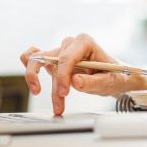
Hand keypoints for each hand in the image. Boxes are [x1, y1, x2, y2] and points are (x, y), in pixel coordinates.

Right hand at [20, 34, 146, 114]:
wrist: (116, 77)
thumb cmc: (115, 75)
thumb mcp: (109, 81)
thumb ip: (92, 82)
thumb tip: (74, 82)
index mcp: (84, 42)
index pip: (66, 58)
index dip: (62, 77)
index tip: (64, 93)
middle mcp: (70, 44)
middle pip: (51, 60)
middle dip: (54, 84)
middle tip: (58, 102)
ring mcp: (61, 51)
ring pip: (41, 63)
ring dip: (39, 82)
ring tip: (56, 104)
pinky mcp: (55, 61)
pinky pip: (35, 57)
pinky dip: (31, 67)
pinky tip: (33, 79)